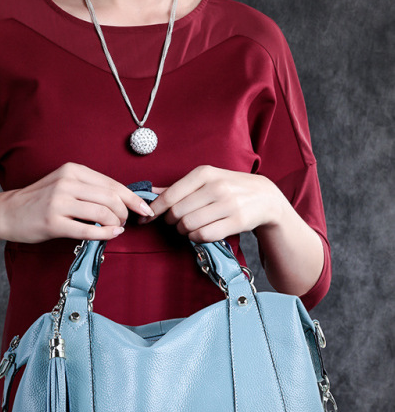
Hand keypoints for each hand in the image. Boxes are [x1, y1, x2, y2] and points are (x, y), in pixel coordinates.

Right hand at [0, 162, 154, 242]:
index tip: (146, 209)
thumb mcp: (66, 184)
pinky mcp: (53, 222)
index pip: (113, 184)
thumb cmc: (41, 200)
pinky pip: (88, 230)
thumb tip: (125, 199)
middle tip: (126, 222)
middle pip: (112, 198)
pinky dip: (105, 234)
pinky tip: (111, 235)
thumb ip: (91, 189)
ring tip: (115, 228)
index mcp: (73, 170)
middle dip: (126, 213)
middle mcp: (67, 183)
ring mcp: (59, 202)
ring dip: (116, 224)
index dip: (134, 198)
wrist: (8, 213)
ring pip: (103, 213)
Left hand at [138, 165, 285, 242]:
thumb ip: (178, 187)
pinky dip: (196, 238)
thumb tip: (150, 192)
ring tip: (188, 228)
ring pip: (189, 225)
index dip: (155, 210)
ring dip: (183, 231)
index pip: (170, 196)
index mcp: (205, 173)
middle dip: (171, 221)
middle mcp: (216, 186)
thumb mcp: (206, 180)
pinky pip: (204, 235)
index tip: (146, 218)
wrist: (265, 197)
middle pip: (177, 213)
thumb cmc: (229, 188)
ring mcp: (228, 204)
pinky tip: (199, 233)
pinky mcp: (237, 221)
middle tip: (176, 222)